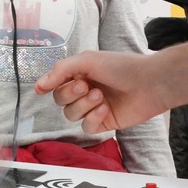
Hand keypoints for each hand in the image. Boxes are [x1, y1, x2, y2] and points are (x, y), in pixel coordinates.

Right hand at [35, 51, 166, 133]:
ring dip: (84, 105)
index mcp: (79, 74)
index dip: (51, 85)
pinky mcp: (104, 122)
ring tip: (100, 96)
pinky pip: (86, 127)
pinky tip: (105, 109)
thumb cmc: (121, 67)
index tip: (44, 88)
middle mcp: (84, 90)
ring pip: (71, 115)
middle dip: (70, 94)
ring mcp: (93, 107)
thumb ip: (60, 71)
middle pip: (60, 100)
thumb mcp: (87, 60)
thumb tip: (39, 86)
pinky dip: (93, 118)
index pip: (55, 84)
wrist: (148, 83)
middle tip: (86, 86)